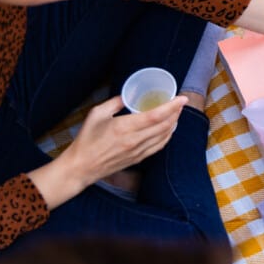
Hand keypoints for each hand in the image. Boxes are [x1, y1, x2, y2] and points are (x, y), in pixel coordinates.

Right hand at [27, 95, 186, 207]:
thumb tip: (127, 95)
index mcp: (124, 127)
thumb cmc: (86, 140)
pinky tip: (169, 129)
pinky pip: (159, 146)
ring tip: (176, 113)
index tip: (182, 98)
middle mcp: (135, 140)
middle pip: (165, 125)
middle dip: (176, 112)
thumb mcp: (96, 114)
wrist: (81, 167)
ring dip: (174, 123)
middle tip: (180, 103)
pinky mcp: (139, 158)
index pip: (156, 115)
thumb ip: (114, 103)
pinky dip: (168, 135)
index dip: (172, 106)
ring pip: (164, 136)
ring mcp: (138, 151)